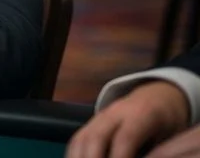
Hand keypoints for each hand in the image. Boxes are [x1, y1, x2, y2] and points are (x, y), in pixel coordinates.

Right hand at [67, 81, 189, 157]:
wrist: (157, 95)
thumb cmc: (167, 121)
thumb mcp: (171, 135)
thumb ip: (156, 151)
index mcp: (141, 114)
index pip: (125, 138)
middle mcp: (115, 112)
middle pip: (96, 137)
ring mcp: (100, 116)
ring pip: (82, 137)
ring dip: (79, 157)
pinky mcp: (91, 122)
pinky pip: (77, 139)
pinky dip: (75, 154)